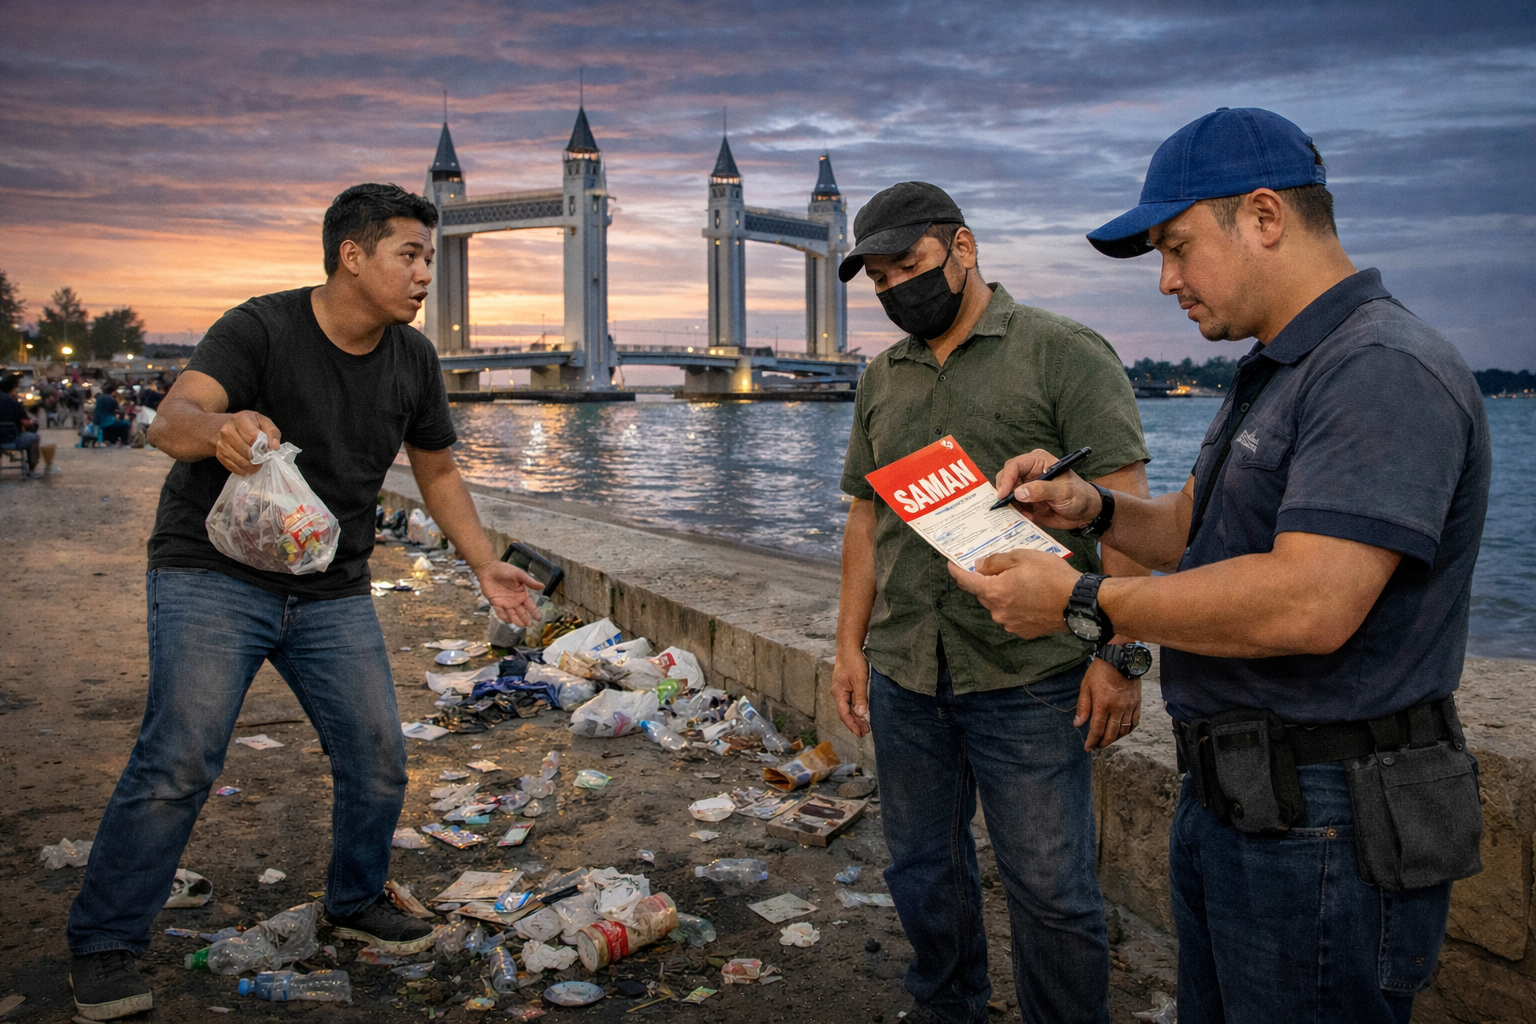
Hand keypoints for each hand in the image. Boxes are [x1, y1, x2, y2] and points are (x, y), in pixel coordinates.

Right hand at [216, 411, 281, 475]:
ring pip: (238, 460)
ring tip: (257, 465)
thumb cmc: (251, 425)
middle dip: (256, 457)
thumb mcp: (264, 423)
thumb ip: (272, 433)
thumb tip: (274, 447)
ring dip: (250, 466)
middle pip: (244, 449)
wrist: (232, 428)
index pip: (252, 436)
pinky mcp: (220, 455)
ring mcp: (221, 443)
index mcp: (240, 419)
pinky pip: (232, 467)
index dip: (261, 445)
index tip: (267, 449)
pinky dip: (243, 470)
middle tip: (263, 459)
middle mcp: (227, 430)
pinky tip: (249, 467)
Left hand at [474, 560, 541, 627]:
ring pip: (512, 614)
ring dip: (516, 620)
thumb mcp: (519, 574)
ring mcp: (505, 603)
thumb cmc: (504, 569)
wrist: (489, 569)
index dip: (534, 612)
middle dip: (525, 618)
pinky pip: (500, 612)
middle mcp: (514, 601)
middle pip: (521, 612)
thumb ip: (530, 581)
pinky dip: (503, 616)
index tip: (539, 618)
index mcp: (521, 594)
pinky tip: (508, 620)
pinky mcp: (495, 604)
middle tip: (529, 624)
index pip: (530, 605)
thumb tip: (543, 586)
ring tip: (521, 624)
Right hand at [832, 647, 871, 737]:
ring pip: (848, 708)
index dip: (852, 725)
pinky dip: (856, 709)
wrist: (849, 647)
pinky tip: (862, 713)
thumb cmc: (853, 661)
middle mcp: (838, 693)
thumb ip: (860, 697)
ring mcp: (841, 690)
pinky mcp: (846, 686)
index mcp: (838, 693)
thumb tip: (861, 714)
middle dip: (855, 724)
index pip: (844, 714)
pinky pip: (850, 701)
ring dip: (856, 717)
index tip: (860, 733)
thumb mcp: (859, 680)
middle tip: (866, 733)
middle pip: (845, 713)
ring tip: (865, 726)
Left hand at [948, 548, 1079, 638]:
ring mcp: (1011, 624)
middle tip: (1000, 568)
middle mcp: (998, 611)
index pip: (966, 581)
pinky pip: (1013, 616)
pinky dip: (1017, 606)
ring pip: (999, 605)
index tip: (951, 564)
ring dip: (1004, 594)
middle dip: (987, 581)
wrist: (1080, 603)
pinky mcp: (1025, 631)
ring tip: (1023, 582)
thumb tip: (979, 566)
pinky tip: (1032, 597)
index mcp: (993, 592)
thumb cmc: (1053, 577)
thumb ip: (996, 561)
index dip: (956, 571)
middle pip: (983, 594)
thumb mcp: (1022, 557)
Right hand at [995, 449, 1102, 530]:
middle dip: (1003, 492)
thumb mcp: (1063, 491)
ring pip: (1006, 495)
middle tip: (1004, 505)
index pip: (1014, 465)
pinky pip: (1013, 508)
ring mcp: (1026, 489)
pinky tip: (1024, 519)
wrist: (1086, 513)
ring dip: (1008, 505)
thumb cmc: (1079, 495)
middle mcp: (1028, 473)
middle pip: (1005, 478)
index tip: (1004, 494)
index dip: (1006, 478)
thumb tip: (1018, 493)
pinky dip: (1015, 514)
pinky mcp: (1026, 503)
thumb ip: (1041, 490)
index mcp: (1037, 462)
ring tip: (1014, 514)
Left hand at [1075, 656, 1141, 750]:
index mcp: (1103, 705)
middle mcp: (1118, 709)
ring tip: (1107, 740)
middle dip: (1103, 743)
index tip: (1088, 747)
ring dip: (1115, 739)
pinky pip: (1134, 723)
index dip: (1092, 741)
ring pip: (1123, 731)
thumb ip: (1083, 707)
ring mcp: (1129, 707)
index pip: (1097, 730)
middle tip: (1097, 746)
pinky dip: (1128, 730)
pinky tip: (1121, 731)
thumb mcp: (1086, 687)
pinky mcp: (1137, 703)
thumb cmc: (1101, 671)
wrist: (1120, 658)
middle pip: (1111, 734)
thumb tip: (1078, 723)